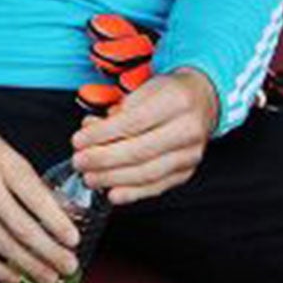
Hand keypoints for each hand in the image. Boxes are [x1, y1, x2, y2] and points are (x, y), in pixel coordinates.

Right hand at [0, 94, 79, 282]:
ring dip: (28, 265)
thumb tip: (60, 213)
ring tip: (48, 277)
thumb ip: (31, 182)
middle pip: (20, 228)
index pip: (35, 199)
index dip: (57, 223)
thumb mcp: (9, 152)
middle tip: (68, 266)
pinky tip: (13, 276)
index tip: (73, 240)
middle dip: (49, 252)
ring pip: (1, 244)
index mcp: (2, 163)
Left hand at [71, 68, 218, 204]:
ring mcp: (190, 154)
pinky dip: (132, 193)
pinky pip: (157, 187)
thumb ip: (115, 110)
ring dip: (112, 179)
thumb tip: (89, 129)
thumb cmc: (168, 95)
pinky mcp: (186, 172)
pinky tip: (113, 193)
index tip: (78, 141)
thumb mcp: (143, 89)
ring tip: (90, 178)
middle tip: (79, 162)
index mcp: (176, 101)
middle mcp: (188, 129)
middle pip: (139, 151)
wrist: (203, 102)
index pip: (132, 122)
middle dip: (102, 160)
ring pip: (147, 173)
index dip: (101, 135)